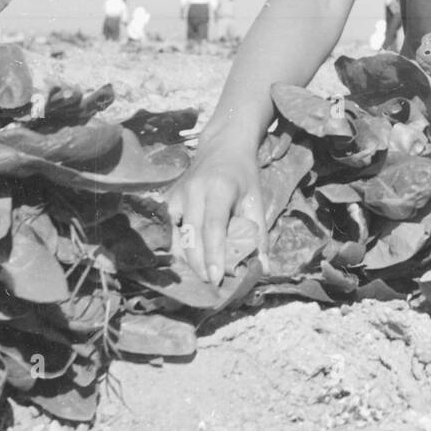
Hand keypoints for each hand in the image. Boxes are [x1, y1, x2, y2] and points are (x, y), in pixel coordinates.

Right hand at [166, 134, 265, 283]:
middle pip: (192, 235)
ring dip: (187, 260)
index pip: (213, 227)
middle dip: (200, 264)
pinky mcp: (168, 199)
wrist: (223, 146)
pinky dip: (177, 248)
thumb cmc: (243, 175)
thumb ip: (259, 234)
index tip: (217, 278)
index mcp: (219, 188)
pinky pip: (169, 230)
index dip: (213, 254)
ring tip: (201, 276)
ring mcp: (177, 194)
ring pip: (177, 235)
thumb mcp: (256, 200)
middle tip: (212, 284)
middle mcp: (193, 191)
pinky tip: (186, 262)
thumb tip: (263, 267)